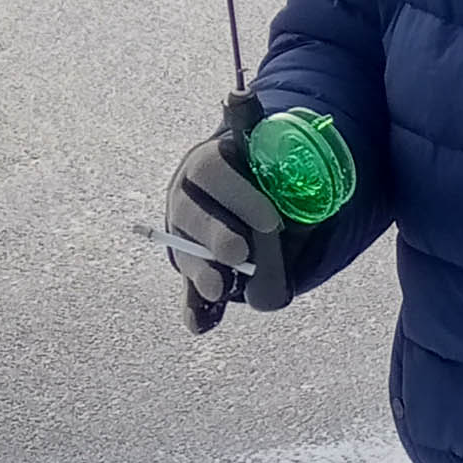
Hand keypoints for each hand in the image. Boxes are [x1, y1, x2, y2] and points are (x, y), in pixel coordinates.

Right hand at [164, 130, 289, 327]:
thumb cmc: (271, 172)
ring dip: (203, 273)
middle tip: (239, 253)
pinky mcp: (193, 269)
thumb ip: (275, 153)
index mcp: (209, 163)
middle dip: (217, 236)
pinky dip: (195, 309)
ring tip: (218, 289)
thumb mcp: (275, 157)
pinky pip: (189, 291)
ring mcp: (186, 236)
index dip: (239, 197)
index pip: (211, 172)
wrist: (262, 190)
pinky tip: (201, 325)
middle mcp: (188, 198)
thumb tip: (276, 137)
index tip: (272, 221)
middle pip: (192, 216)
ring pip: (187, 255)